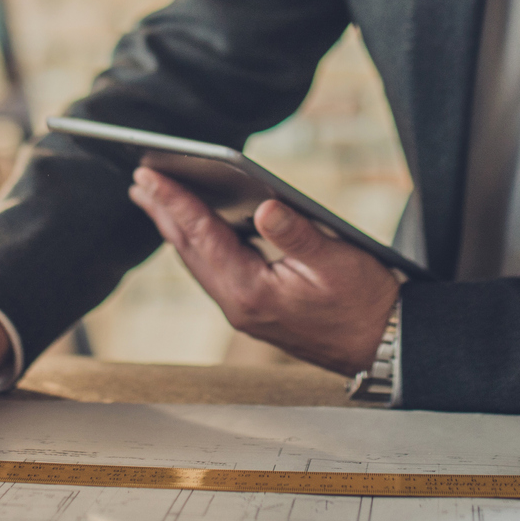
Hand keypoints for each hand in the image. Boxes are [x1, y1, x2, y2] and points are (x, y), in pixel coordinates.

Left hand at [129, 168, 398, 375]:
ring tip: (155, 200)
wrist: (381, 344)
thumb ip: (296, 233)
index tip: (149, 176)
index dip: (175, 202)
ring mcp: (244, 310)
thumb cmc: (363, 303)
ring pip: (199, 262)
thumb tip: (266, 207)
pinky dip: (199, 244)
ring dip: (176, 229)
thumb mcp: (335, 260)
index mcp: (252, 292)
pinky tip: (196, 229)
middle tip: (139, 180)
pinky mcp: (254, 309)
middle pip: (189, 251)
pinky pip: (215, 270)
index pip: (203, 238)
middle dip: (163, 213)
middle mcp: (239, 305)